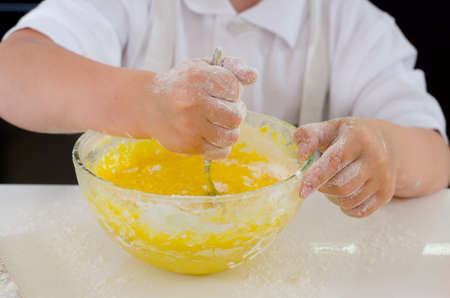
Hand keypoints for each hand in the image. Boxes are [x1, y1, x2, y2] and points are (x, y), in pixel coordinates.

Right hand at [141, 57, 257, 158]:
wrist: (148, 105)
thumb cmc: (184, 84)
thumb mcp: (204, 67)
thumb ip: (232, 68)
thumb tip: (254, 76)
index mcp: (198, 77)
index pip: (235, 88)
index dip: (233, 91)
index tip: (221, 91)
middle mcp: (193, 101)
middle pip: (236, 115)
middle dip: (234, 112)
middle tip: (223, 109)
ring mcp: (190, 125)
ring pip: (231, 136)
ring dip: (229, 130)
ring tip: (218, 123)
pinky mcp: (188, 145)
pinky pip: (221, 152)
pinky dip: (221, 145)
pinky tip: (211, 136)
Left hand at [294, 118, 396, 217]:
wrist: (389, 142)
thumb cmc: (351, 136)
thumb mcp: (329, 128)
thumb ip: (309, 135)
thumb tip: (301, 155)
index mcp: (357, 138)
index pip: (334, 162)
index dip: (315, 178)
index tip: (302, 192)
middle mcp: (375, 157)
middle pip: (340, 186)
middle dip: (323, 188)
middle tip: (320, 179)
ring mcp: (384, 177)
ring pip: (348, 200)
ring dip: (332, 198)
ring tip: (332, 184)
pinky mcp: (387, 193)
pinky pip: (360, 211)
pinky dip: (346, 208)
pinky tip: (344, 195)